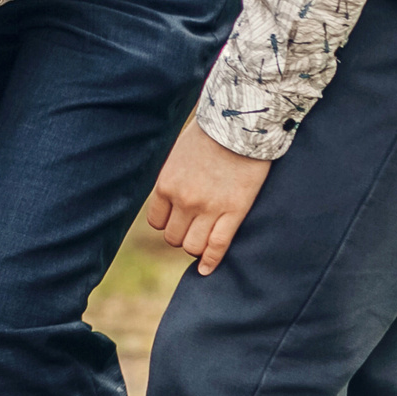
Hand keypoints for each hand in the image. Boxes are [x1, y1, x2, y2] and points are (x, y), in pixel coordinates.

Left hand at [145, 120, 272, 274]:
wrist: (238, 126)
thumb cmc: (209, 135)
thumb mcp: (179, 155)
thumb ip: (174, 179)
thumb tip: (172, 196)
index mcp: (166, 184)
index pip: (157, 222)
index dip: (168, 225)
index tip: (178, 221)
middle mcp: (183, 200)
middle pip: (174, 238)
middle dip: (183, 236)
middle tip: (195, 230)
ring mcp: (208, 209)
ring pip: (193, 246)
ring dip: (196, 247)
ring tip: (204, 241)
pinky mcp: (234, 212)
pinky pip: (218, 246)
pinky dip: (211, 261)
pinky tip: (207, 270)